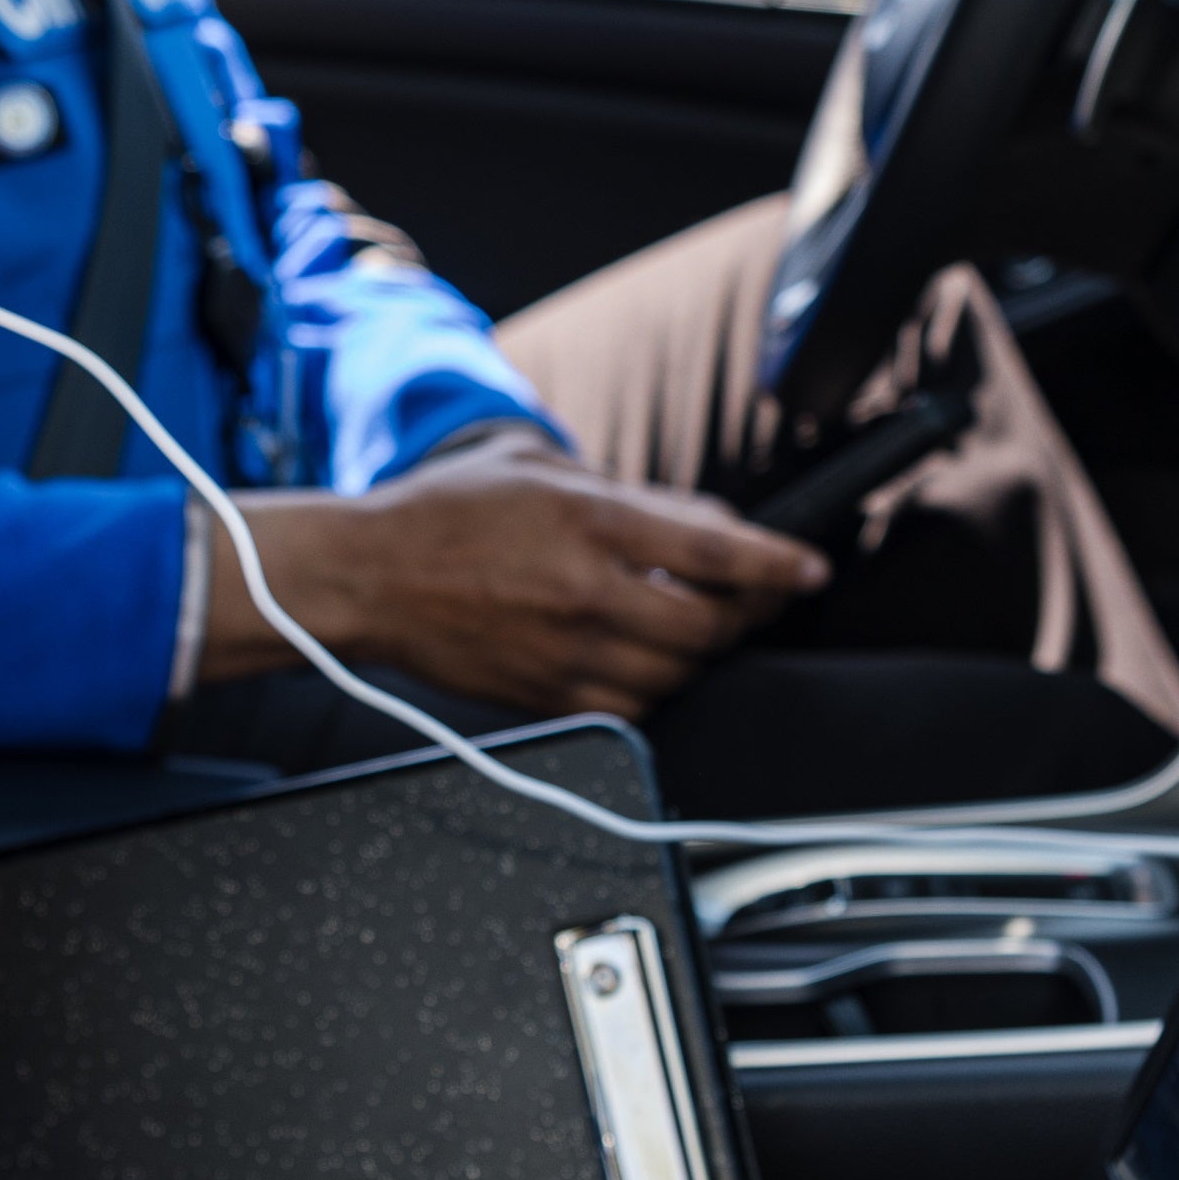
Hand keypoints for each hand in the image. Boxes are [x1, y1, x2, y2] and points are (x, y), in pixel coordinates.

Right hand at [207, 437, 829, 713]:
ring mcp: (566, 651)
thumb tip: (702, 518)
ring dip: (701, 651)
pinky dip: (657, 688)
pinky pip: (634, 709)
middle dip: (744, 613)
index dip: (776, 562)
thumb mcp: (541, 469)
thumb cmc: (446, 513)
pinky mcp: (546, 695)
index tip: (811, 568)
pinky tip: (647, 661)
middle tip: (749, 598)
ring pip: (678, 671)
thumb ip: (627, 494)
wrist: (368, 576)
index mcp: (588, 521)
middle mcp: (585, 591)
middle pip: (708, 623)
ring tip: (694, 625)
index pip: (713, 548)